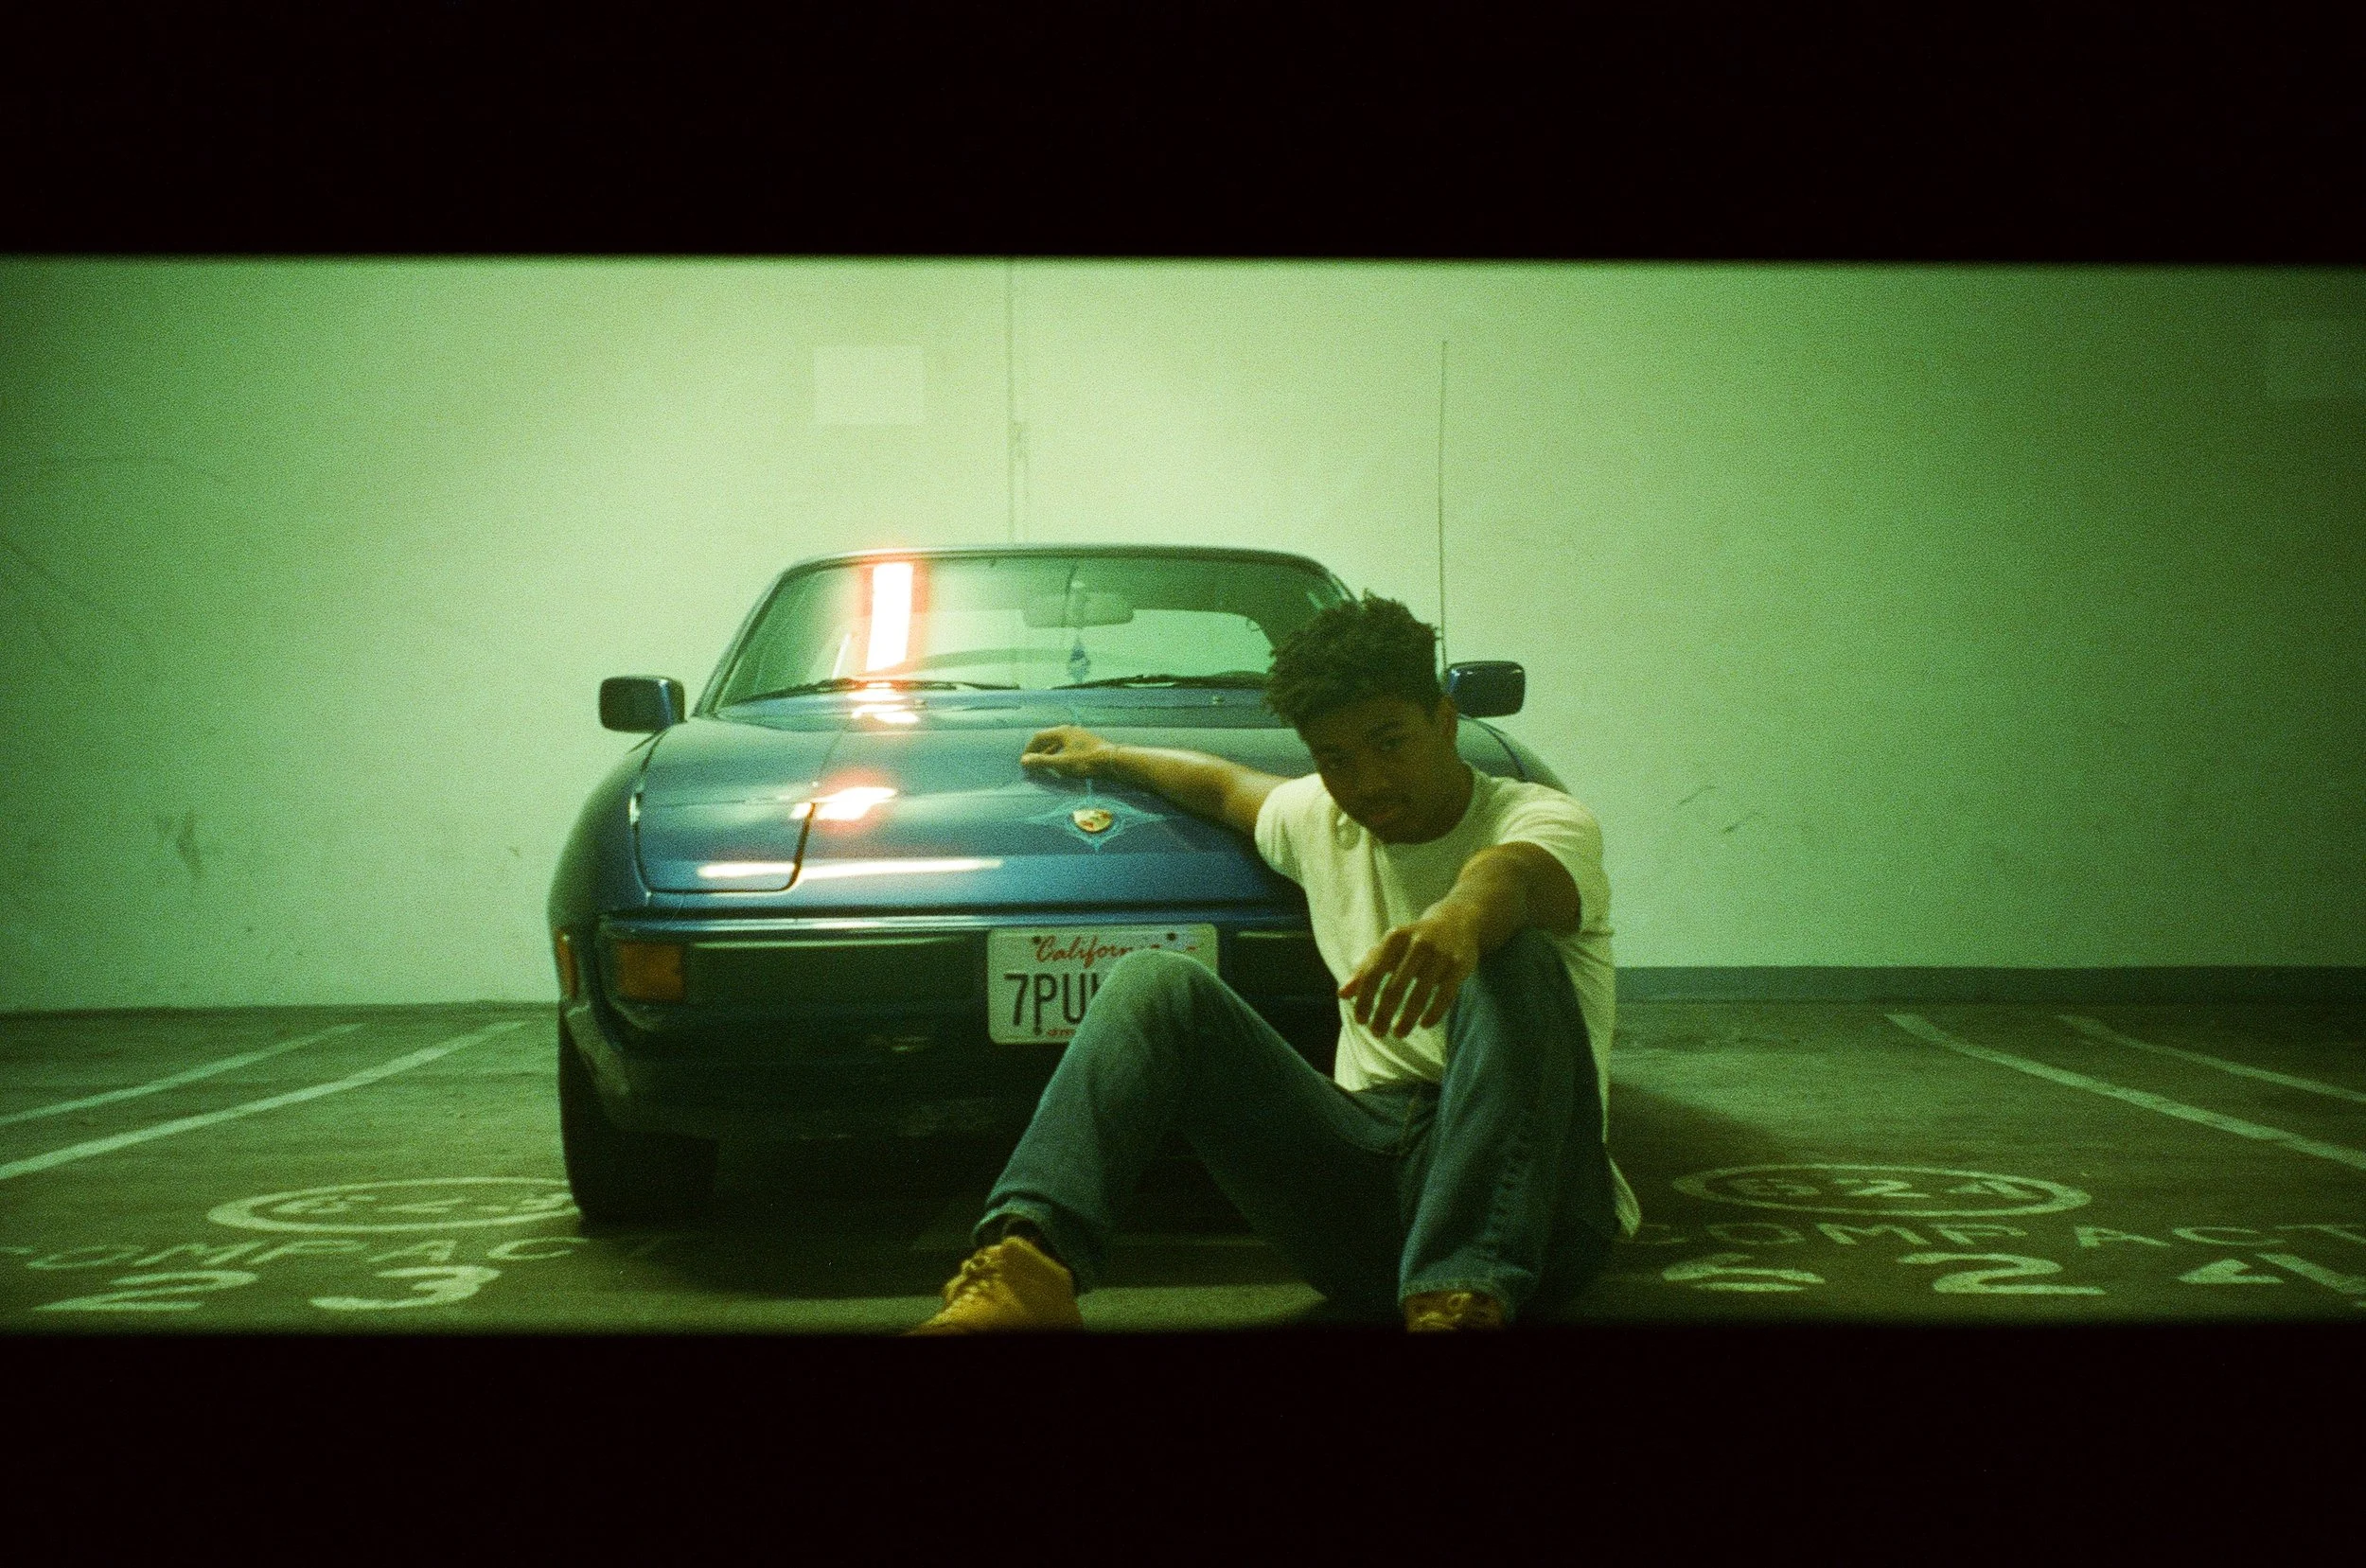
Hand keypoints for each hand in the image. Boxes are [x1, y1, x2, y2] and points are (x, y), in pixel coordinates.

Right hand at [1020, 725, 1115, 778]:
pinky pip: (1067, 746)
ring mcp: (1079, 735)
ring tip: (1044, 763)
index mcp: (1061, 732)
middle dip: (1038, 750)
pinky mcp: (1086, 742)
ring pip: (1058, 742)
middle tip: (1032, 762)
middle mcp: (1069, 730)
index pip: (1039, 737)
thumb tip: (1024, 760)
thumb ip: (1042, 761)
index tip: (1024, 760)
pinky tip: (1061, 763)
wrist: (1111, 760)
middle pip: (1048, 738)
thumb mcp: (1061, 763)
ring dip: (1049, 752)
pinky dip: (1059, 753)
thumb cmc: (1085, 761)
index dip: (1030, 749)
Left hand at [1338, 909, 1480, 1037]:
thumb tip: (1342, 995)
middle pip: (1395, 987)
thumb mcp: (1389, 948)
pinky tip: (1424, 1025)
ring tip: (1398, 1033)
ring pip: (1420, 994)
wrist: (1456, 920)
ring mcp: (1440, 954)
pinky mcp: (1459, 965)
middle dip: (1383, 1014)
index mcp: (1395, 937)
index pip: (1373, 973)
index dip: (1365, 999)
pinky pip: (1445, 996)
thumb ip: (1365, 969)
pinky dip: (1433, 1013)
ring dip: (1407, 1019)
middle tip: (1377, 1033)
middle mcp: (1418, 943)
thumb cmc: (1413, 940)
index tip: (1360, 1020)